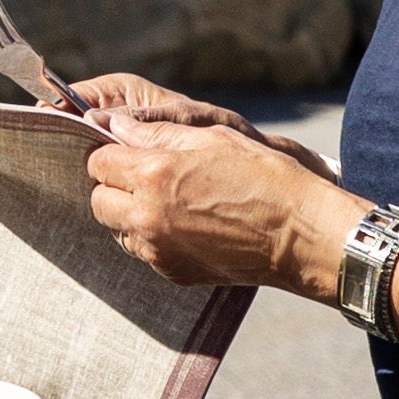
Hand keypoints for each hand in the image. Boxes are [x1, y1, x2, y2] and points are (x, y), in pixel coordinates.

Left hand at [73, 76, 341, 295]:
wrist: (299, 234)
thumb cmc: (262, 176)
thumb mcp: (211, 137)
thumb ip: (155, 133)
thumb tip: (114, 126)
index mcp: (153, 175)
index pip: (99, 162)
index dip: (112, 153)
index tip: (130, 151)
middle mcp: (147, 216)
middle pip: (99, 199)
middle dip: (114, 185)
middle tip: (145, 175)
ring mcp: (158, 249)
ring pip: (117, 229)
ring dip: (129, 213)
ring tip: (167, 200)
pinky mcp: (172, 272)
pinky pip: (143, 251)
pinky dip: (151, 237)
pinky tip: (183, 224)